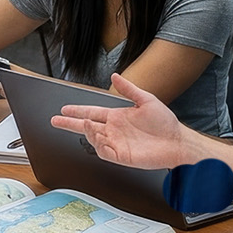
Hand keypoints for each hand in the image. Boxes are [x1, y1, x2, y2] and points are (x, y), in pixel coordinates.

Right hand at [50, 73, 187, 169]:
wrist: (176, 142)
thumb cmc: (165, 123)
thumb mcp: (146, 99)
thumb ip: (128, 89)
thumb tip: (115, 76)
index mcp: (118, 117)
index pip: (92, 112)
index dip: (78, 111)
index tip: (65, 109)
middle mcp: (114, 130)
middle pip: (86, 126)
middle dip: (70, 124)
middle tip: (56, 120)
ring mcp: (117, 143)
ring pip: (93, 138)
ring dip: (87, 131)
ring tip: (86, 123)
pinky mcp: (121, 156)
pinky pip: (104, 151)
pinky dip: (98, 144)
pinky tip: (99, 136)